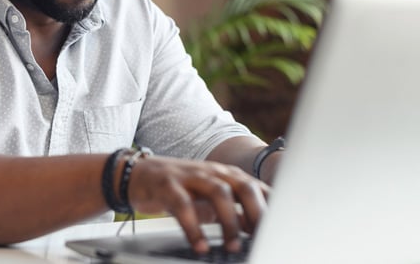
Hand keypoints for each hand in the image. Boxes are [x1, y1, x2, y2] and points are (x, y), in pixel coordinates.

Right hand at [127, 156, 268, 253]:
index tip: (280, 233)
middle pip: (244, 186)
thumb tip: (259, 229)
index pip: (258, 189)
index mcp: (226, 175)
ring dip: (229, 221)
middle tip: (262, 239)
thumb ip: (235, 211)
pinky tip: (200, 246)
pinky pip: (183, 205)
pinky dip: (194, 227)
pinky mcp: (167, 185)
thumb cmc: (179, 188)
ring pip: (218, 192)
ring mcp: (190, 176)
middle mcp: (212, 172)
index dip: (273, 210)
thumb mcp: (210, 199)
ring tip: (232, 247)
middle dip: (257, 213)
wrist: (139, 174)